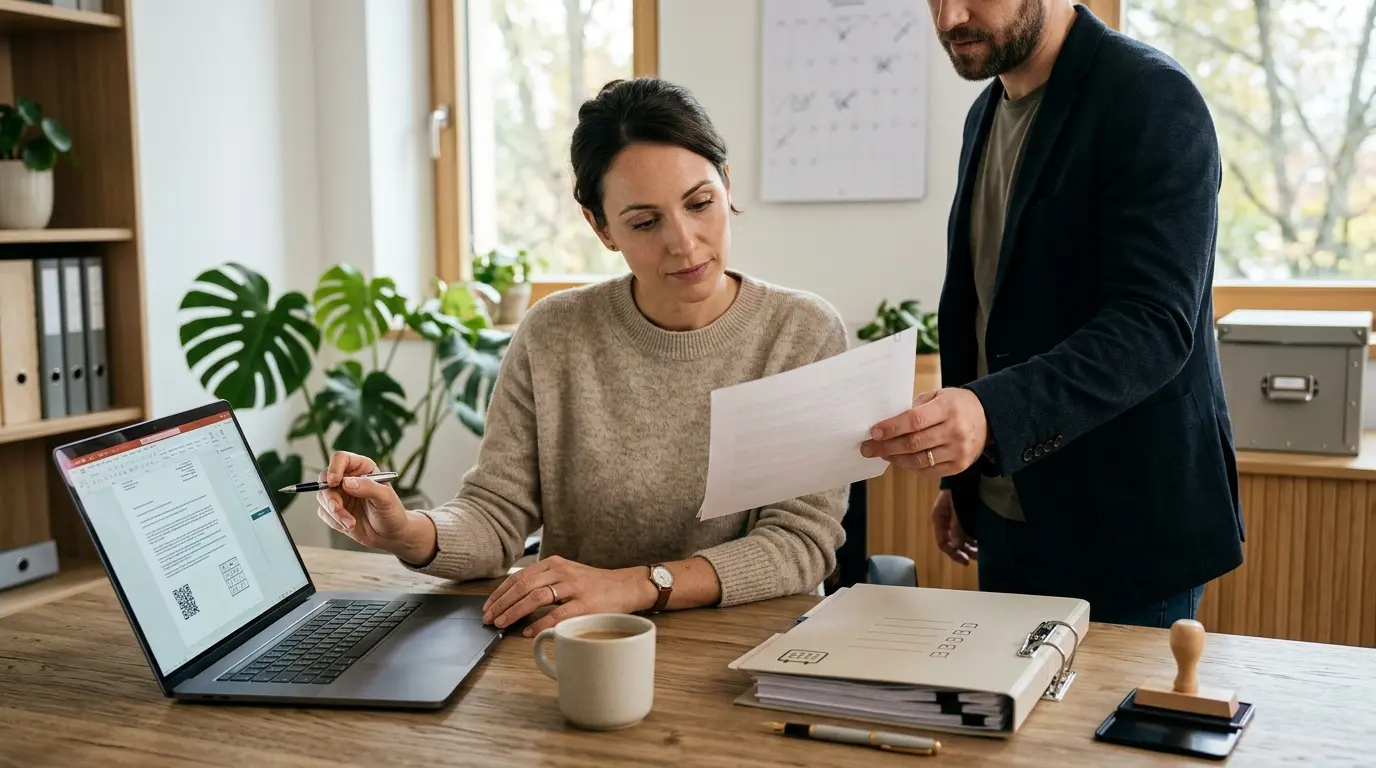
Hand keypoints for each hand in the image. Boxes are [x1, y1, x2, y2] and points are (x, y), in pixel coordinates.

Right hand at [315, 451, 434, 563]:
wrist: (390, 535)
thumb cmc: (392, 512)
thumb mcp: (386, 498)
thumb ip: (368, 487)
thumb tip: (347, 482)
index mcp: (362, 468)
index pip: (341, 459)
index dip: (334, 468)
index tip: (334, 482)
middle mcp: (348, 478)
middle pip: (325, 478)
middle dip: (330, 496)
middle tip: (338, 508)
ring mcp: (340, 494)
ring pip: (323, 497)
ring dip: (334, 512)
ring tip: (351, 523)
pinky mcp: (334, 510)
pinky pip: (323, 512)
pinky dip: (334, 520)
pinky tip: (349, 525)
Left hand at [481, 556, 655, 636]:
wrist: (625, 586)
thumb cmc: (594, 585)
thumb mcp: (567, 574)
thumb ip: (545, 581)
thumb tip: (515, 599)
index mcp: (554, 563)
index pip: (519, 576)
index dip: (500, 592)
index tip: (488, 605)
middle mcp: (561, 571)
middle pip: (523, 585)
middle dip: (502, 603)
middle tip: (489, 618)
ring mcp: (573, 587)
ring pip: (536, 597)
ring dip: (515, 612)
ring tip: (502, 623)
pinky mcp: (585, 604)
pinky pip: (557, 614)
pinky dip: (539, 624)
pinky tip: (528, 632)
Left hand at [861, 387, 988, 475]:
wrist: (989, 419)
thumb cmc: (956, 405)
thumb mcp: (939, 395)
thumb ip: (915, 408)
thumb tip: (886, 424)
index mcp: (948, 408)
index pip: (914, 421)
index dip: (891, 428)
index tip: (874, 432)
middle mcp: (955, 431)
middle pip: (913, 443)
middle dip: (886, 446)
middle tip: (867, 448)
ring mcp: (958, 451)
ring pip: (919, 460)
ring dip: (895, 459)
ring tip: (881, 454)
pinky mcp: (959, 466)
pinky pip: (929, 471)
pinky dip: (911, 467)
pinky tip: (900, 460)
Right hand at [931, 489, 976, 564]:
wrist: (968, 473)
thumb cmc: (959, 489)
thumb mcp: (956, 508)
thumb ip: (956, 526)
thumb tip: (956, 546)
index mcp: (939, 519)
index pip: (942, 542)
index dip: (953, 553)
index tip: (965, 561)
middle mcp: (945, 521)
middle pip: (952, 542)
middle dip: (964, 550)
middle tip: (978, 556)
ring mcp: (954, 518)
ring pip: (960, 537)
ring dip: (970, 546)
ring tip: (981, 551)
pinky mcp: (963, 515)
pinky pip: (967, 530)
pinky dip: (973, 537)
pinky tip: (981, 541)